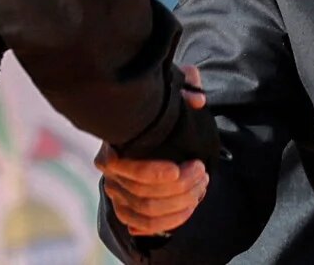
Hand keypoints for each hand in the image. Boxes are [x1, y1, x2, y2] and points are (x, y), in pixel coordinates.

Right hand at [97, 66, 209, 236]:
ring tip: (201, 186)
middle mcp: (110, 176)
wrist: (146, 142)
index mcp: (112, 148)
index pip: (124, 166)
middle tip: (203, 172)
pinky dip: (172, 219)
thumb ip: (183, 88)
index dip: (151, 171)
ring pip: (148, 210)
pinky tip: (190, 206)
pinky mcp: (127, 212)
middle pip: (143, 193)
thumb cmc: (157, 117)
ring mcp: (118, 196)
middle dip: (180, 187)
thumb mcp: (170, 95)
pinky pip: (147, 225)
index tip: (179, 168)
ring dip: (181, 202)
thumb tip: (198, 99)